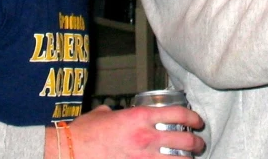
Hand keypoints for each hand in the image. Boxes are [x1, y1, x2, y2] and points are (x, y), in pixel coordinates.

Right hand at [45, 104, 205, 157]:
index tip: (197, 121)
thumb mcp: (102, 115)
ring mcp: (143, 158)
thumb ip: (113, 112)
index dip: (193, 117)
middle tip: (198, 144)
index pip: (178, 114)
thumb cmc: (83, 134)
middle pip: (185, 140)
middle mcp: (145, 137)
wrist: (69, 152)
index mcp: (140, 116)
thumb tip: (111, 113)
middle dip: (196, 143)